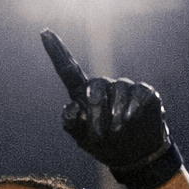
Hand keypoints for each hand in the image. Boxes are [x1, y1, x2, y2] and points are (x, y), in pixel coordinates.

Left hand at [41, 29, 182, 188]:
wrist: (134, 156)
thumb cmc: (104, 145)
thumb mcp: (83, 139)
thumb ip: (72, 124)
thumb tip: (71, 107)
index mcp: (82, 95)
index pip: (68, 70)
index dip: (56, 51)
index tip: (44, 32)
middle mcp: (103, 87)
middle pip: (94, 85)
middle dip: (96, 109)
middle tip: (99, 134)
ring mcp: (124, 88)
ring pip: (117, 90)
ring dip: (115, 115)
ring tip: (115, 132)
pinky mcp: (144, 92)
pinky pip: (137, 93)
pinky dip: (131, 109)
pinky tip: (128, 121)